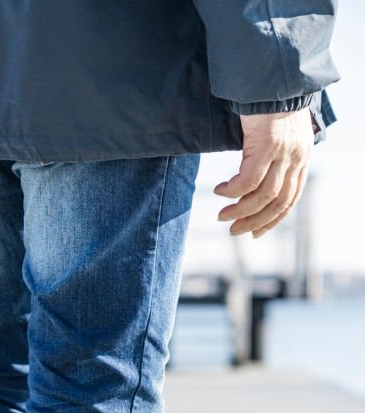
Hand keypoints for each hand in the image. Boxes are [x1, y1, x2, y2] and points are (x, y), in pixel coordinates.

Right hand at [215, 109, 314, 238]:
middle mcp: (297, 156)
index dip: (272, 220)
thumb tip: (252, 181)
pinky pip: (248, 180)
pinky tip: (220, 191)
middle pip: (277, 203)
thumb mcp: (274, 133)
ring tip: (222, 214)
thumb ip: (271, 156)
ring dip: (240, 210)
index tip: (253, 232)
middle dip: (253, 222)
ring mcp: (284, 151)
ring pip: (263, 196)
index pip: (290, 199)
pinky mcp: (268, 144)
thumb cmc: (266, 100)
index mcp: (301, 156)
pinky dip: (233, 191)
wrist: (269, 71)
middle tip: (232, 230)